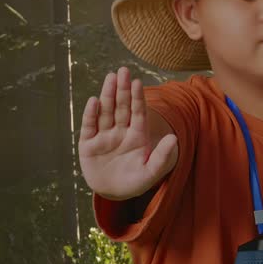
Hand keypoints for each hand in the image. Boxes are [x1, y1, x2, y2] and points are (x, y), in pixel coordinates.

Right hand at [78, 66, 177, 201]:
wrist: (112, 193)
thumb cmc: (134, 182)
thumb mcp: (151, 173)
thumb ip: (162, 157)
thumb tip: (174, 138)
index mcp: (137, 136)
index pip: (138, 113)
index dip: (138, 98)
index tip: (138, 82)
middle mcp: (120, 132)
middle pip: (121, 107)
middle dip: (122, 90)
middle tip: (122, 71)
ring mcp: (104, 136)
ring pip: (106, 112)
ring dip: (107, 95)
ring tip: (110, 78)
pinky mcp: (88, 144)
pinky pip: (89, 127)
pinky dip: (91, 115)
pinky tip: (93, 101)